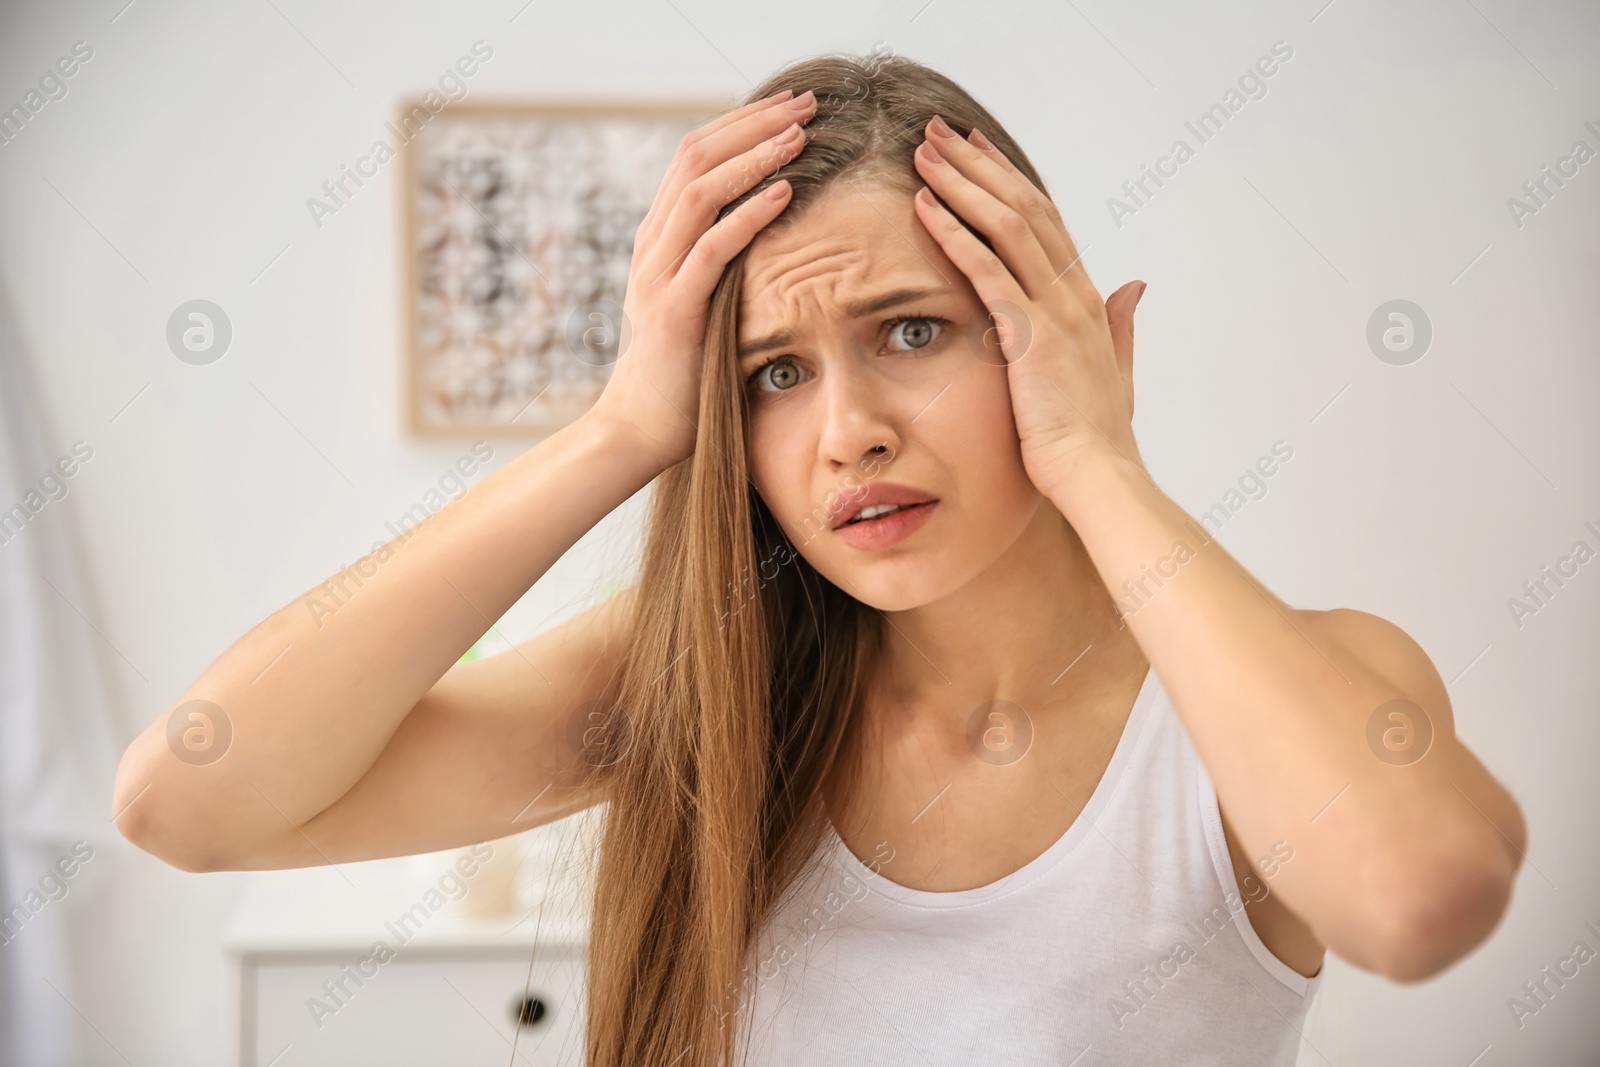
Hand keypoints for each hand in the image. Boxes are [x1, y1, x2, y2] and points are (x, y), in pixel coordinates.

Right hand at [587, 88, 817, 471]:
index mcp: (659, 238)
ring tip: (803, 133)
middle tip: (807, 101)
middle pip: (697, 154)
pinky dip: (751, 213)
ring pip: (702, 188)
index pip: (695, 156)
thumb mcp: (705, 305)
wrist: (640, 430)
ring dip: (756, 155)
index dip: (743, 124)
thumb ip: (724, 267)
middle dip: (755, 122)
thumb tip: (775, 238)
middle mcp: (653, 244)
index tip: (792, 107)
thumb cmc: (683, 374)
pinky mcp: (674, 308)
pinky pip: (714, 246)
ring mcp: (658, 273)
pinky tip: (787, 192)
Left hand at [909, 115, 1147, 496]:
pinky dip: (954, 233)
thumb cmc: (1097, 439)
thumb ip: (1121, 326)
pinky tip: (923, 207)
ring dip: (962, 184)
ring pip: (1006, 225)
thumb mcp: (1115, 372)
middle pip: (1024, 207)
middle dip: (979, 165)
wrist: (1098, 476)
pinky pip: (986, 269)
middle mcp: (1073, 294)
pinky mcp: (1030, 334)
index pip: (1046, 222)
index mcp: (1086, 301)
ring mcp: (1053, 310)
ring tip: (923, 153)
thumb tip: (1134, 286)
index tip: (977, 152)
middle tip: (940, 132)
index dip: (1009, 182)